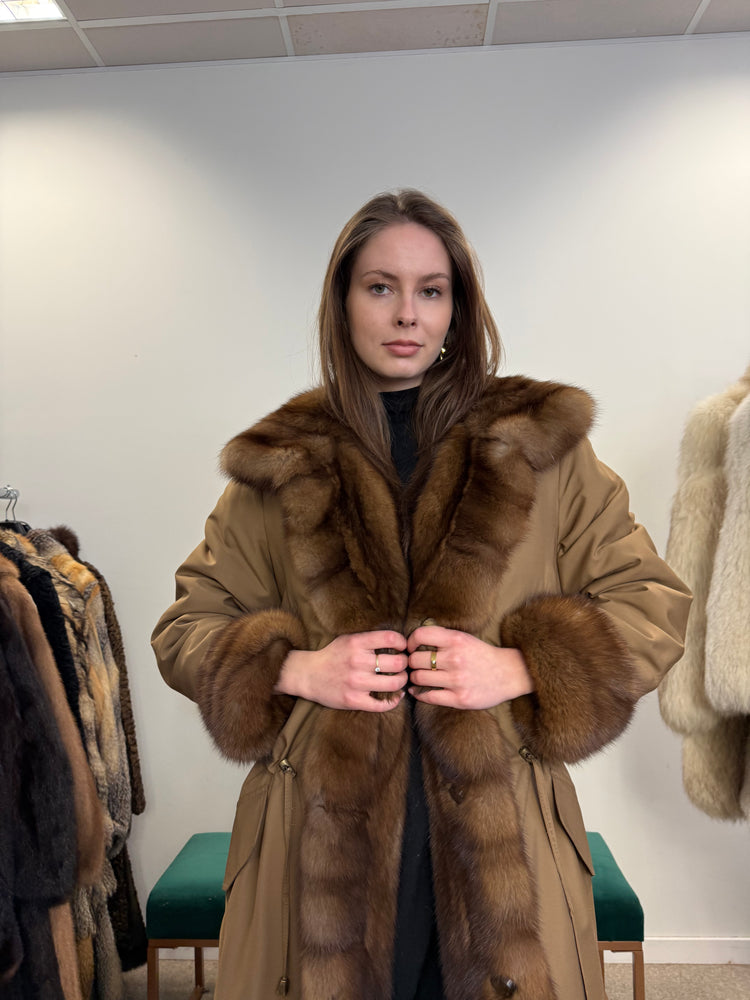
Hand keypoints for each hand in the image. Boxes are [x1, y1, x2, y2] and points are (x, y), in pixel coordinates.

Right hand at [275, 631, 407, 710]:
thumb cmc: (332, 656)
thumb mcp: (348, 639)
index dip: (402, 642)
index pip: (390, 638)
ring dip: (402, 681)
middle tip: (403, 664)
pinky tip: (395, 696)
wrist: (308, 675)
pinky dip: (394, 701)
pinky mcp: (354, 701)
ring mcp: (356, 683)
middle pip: (398, 662)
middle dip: (405, 663)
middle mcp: (357, 662)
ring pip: (395, 683)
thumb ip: (370, 640)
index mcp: (356, 643)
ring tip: (399, 678)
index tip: (402, 647)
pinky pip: (383, 704)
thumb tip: (398, 642)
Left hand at [406, 626, 533, 709]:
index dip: (410, 641)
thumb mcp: (464, 638)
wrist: (509, 673)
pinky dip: (418, 694)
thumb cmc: (483, 655)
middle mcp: (455, 659)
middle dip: (411, 662)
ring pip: (419, 678)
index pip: (420, 635)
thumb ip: (443, 638)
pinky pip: (429, 697)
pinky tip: (417, 691)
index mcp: (456, 640)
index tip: (411, 647)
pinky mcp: (459, 699)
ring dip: (414, 678)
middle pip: (415, 659)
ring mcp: (457, 680)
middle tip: (414, 665)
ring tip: (417, 677)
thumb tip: (415, 640)